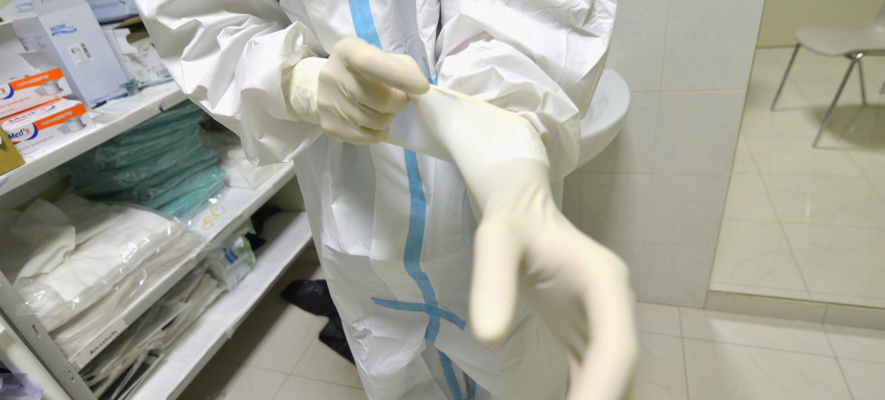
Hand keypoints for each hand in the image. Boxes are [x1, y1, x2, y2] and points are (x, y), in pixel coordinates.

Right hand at [288, 37, 428, 144]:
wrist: (325, 88)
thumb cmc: (364, 71)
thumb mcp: (382, 56)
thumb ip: (403, 67)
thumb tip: (418, 92)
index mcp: (348, 52)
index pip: (372, 63)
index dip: (401, 76)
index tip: (422, 87)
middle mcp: (333, 76)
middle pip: (381, 100)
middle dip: (399, 103)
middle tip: (397, 99)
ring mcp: (328, 104)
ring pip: (377, 123)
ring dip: (388, 118)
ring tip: (381, 109)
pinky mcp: (330, 127)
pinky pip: (369, 138)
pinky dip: (379, 132)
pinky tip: (372, 122)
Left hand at [410, 87, 637, 399]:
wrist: (524, 212)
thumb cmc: (512, 224)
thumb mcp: (495, 241)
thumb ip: (492, 281)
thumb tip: (489, 337)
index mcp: (605, 283)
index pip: (616, 346)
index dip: (604, 388)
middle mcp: (615, 309)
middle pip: (621, 370)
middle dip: (601, 399)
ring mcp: (604, 324)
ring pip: (612, 378)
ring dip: (596, 398)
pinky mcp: (585, 337)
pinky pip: (590, 376)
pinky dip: (583, 397)